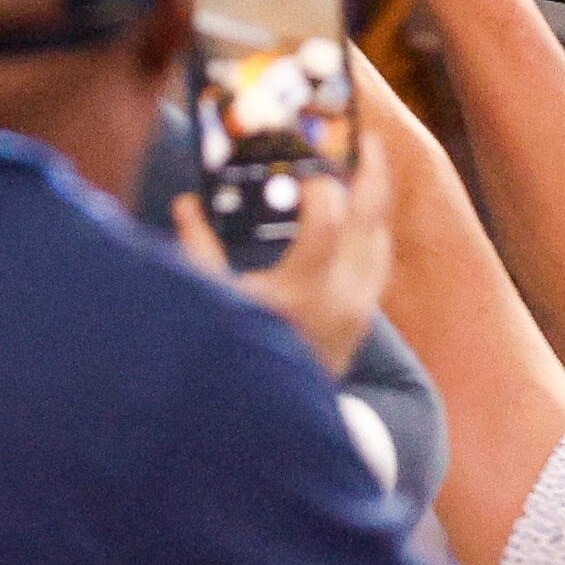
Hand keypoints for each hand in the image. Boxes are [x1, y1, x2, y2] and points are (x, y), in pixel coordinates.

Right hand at [174, 130, 395, 375]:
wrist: (274, 423)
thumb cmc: (238, 358)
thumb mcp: (213, 303)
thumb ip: (198, 251)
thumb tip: (185, 204)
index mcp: (304, 290)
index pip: (327, 219)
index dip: (319, 186)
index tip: (304, 172)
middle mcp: (341, 297)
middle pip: (370, 221)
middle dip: (370, 175)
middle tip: (366, 141)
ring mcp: (359, 309)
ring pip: (380, 240)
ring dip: (373, 203)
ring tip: (364, 170)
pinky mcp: (363, 318)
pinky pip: (377, 262)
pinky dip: (369, 232)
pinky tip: (357, 217)